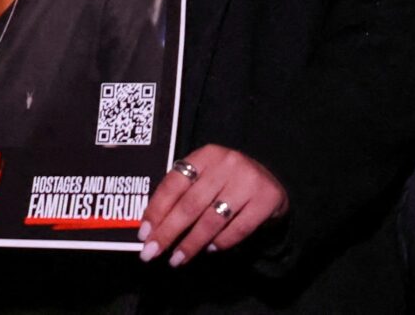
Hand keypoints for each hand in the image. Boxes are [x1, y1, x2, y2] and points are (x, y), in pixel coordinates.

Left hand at [138, 144, 286, 266]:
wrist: (271, 182)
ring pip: (212, 219)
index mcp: (207, 155)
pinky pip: (237, 229)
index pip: (175, 183)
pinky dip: (220, 243)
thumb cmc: (228, 184)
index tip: (143, 234)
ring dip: (191, 244)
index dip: (157, 210)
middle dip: (168, 232)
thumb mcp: (206, 178)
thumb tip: (152, 229)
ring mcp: (249, 180)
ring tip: (176, 259)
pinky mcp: (266, 199)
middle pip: (190, 204)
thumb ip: (182, 195)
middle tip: (151, 253)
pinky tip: (209, 250)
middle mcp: (228, 163)